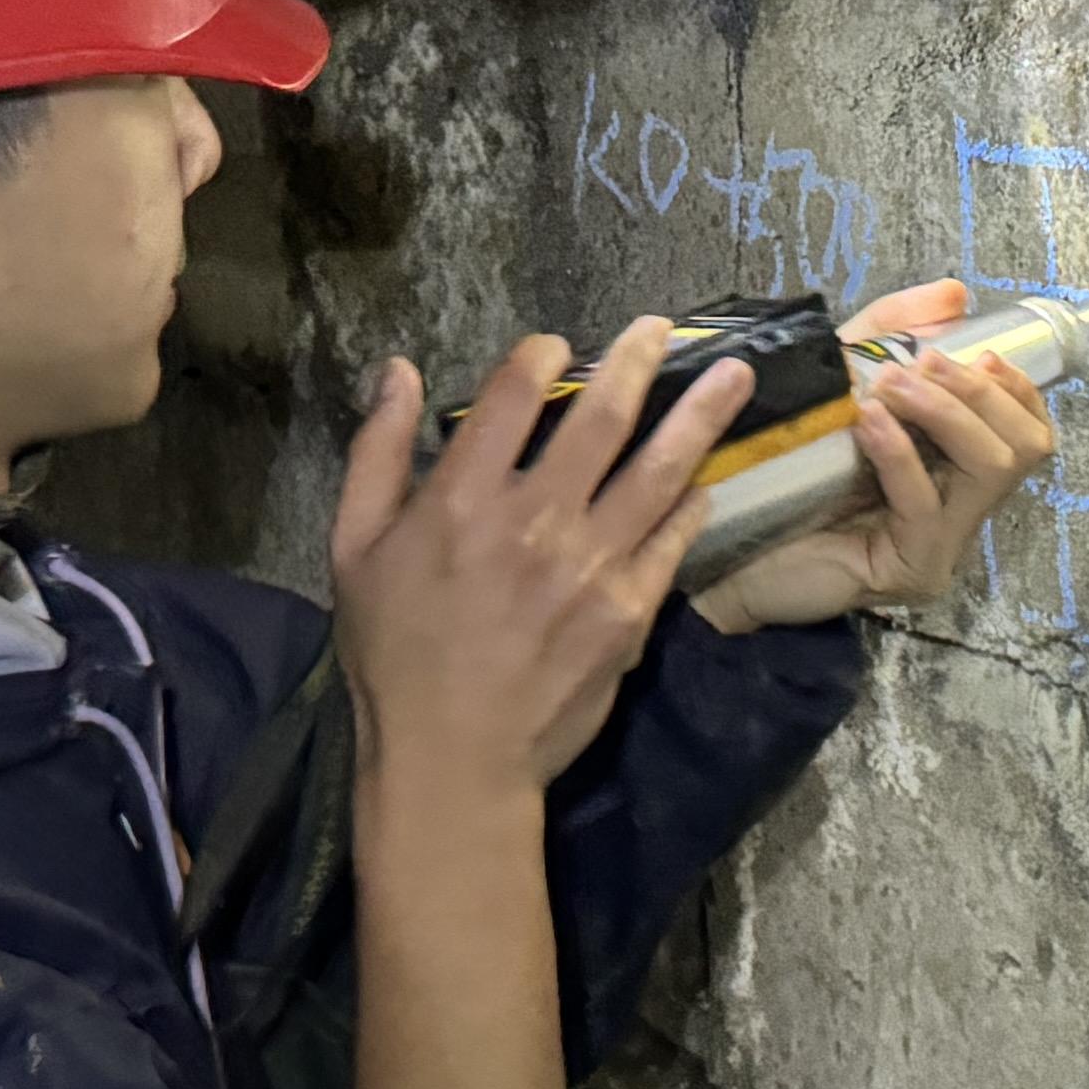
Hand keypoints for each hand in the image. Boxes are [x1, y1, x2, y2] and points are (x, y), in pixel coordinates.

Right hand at [333, 315, 754, 799]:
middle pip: (601, 417)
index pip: (511, 395)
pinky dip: (692, 503)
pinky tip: (706, 480)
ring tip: (735, 377)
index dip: (538, 356)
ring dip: (700, 415)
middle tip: (661, 329)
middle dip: (637, 361)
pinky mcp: (630, 611)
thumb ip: (377, 453)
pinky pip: (672, 540)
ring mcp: (592, 565)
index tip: (553, 347)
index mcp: (461, 497)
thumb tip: (395, 372)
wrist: (452, 759)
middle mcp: (535, 518)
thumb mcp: (353, 548)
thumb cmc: (392, 655)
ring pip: (658, 470)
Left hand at [689, 278, 1055, 628]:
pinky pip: (925, 505)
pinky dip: (902, 453)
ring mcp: (940, 546)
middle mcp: (960, 513)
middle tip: (923, 362)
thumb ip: (891, 334)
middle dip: (979, 392)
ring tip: (894, 383)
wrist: (721, 547)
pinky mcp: (909, 569)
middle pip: (1025, 446)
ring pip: (989, 470)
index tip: (979, 353)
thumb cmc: (780, 469)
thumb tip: (954, 294)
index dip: (1016, 387)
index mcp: (954, 473)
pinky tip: (870, 421)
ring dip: (945, 412)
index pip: (1029, 431)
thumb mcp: (840, 382)